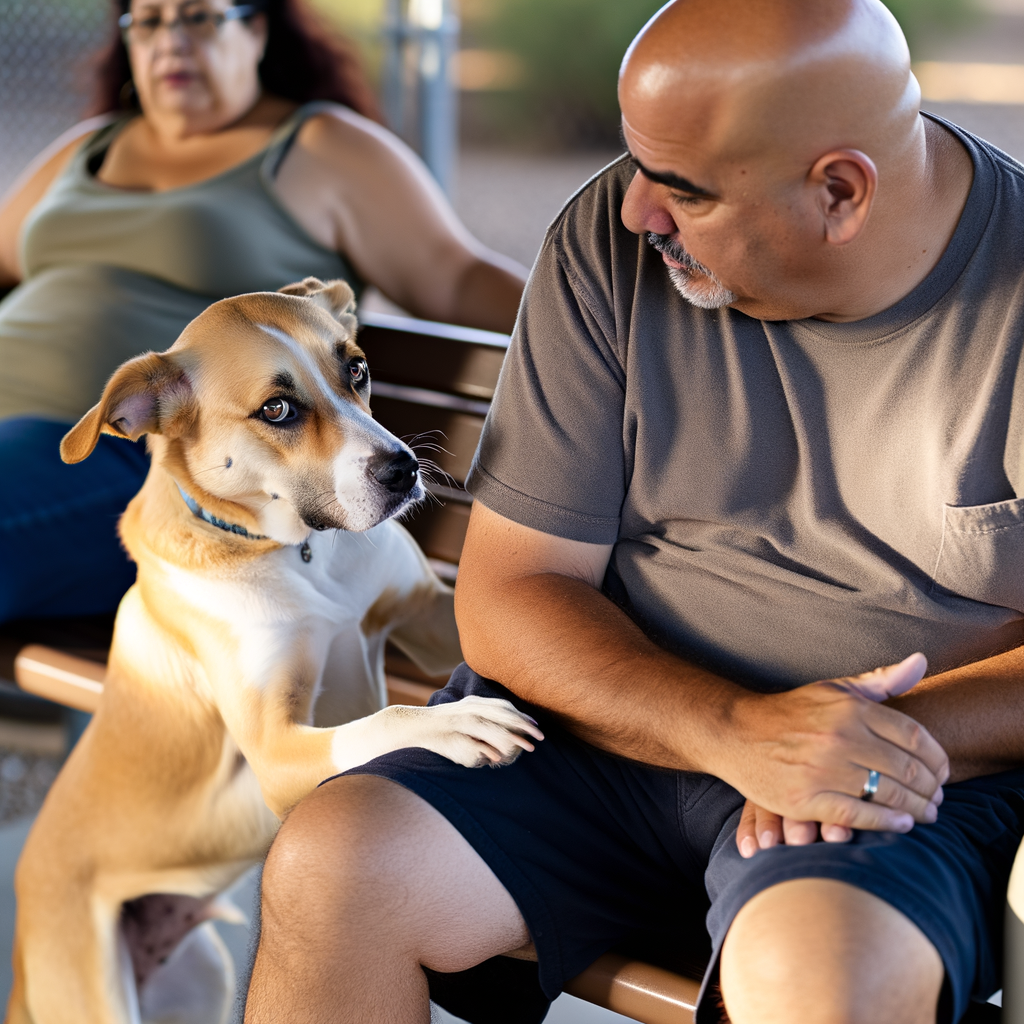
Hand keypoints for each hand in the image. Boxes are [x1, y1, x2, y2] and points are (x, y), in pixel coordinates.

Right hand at [725, 653, 947, 848]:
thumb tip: (921, 662)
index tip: (943, 772)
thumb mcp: (835, 688)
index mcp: (850, 709)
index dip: (937, 758)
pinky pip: (859, 815)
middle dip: (931, 788)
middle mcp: (839, 737)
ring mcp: (822, 770)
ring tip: (926, 814)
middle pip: (906, 769)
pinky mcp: (804, 799)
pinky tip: (902, 824)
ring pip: (887, 795)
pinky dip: (887, 823)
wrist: (734, 732)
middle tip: (938, 799)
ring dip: (917, 809)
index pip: (913, 736)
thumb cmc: (791, 712)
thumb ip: (880, 680)